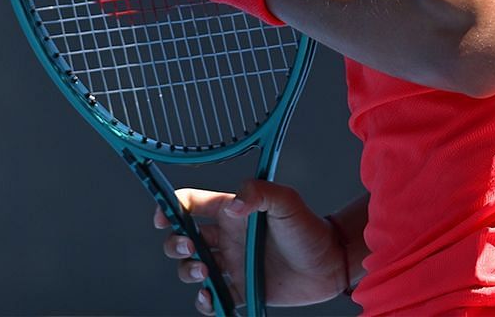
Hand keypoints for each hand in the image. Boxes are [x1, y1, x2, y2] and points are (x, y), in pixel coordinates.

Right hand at [155, 181, 347, 310]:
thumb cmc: (309, 228)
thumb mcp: (286, 200)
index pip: (191, 204)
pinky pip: (213, 298)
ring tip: (204, 272)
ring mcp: (232, 264)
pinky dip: (204, 302)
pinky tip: (210, 298)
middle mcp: (226, 238)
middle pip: (182, 238)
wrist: (331, 264)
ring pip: (192, 268)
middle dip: (174, 243)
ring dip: (187, 271)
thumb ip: (258, 193)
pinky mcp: (241, 288)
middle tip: (187, 248)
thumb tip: (232, 206)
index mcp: (230, 212)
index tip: (163, 218)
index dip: (171, 208)